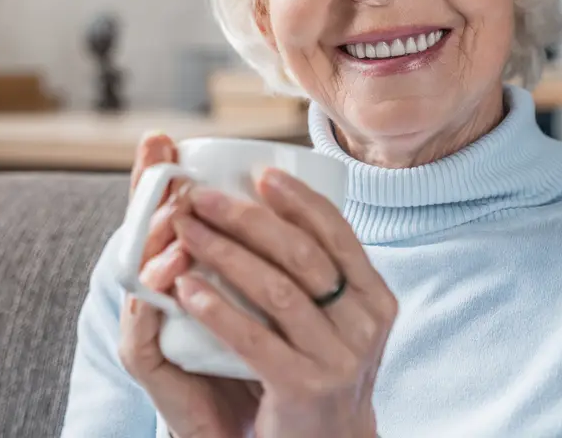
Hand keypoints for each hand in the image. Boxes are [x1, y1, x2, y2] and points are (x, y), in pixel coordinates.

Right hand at [117, 132, 260, 437]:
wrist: (248, 429)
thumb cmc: (260, 358)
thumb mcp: (266, 298)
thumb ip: (269, 254)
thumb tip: (291, 191)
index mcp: (181, 270)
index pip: (162, 215)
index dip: (155, 176)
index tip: (160, 137)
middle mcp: (156, 293)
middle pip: (140, 232)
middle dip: (150, 191)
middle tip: (163, 158)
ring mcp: (146, 326)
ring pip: (138, 272)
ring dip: (155, 236)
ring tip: (177, 210)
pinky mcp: (146, 363)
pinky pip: (144, 324)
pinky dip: (160, 295)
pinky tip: (178, 272)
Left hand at [170, 167, 396, 437]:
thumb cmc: (319, 368)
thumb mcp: (337, 317)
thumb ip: (321, 273)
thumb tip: (274, 200)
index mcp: (375, 297)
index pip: (337, 233)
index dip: (298, 199)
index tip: (259, 173)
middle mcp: (364, 324)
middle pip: (302, 254)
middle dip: (247, 218)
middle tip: (201, 197)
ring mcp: (338, 358)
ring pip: (276, 291)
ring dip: (224, 254)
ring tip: (186, 231)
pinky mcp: (304, 387)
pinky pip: (254, 339)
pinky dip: (217, 309)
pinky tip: (186, 288)